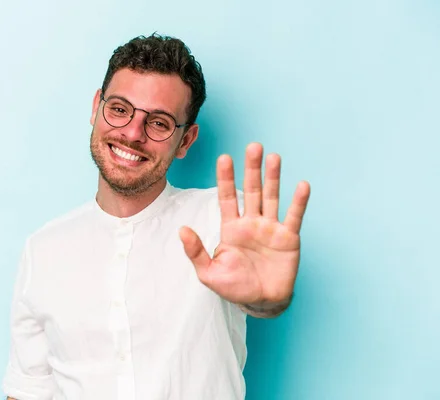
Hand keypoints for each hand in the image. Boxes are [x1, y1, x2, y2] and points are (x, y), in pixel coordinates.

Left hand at [179, 142, 310, 305]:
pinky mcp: (288, 238)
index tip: (224, 158)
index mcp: (231, 228)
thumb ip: (196, 251)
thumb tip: (181, 229)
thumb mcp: (209, 272)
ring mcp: (270, 228)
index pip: (227, 197)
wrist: (261, 302)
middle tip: (253, 146)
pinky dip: (298, 201)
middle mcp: (251, 222)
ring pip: (272, 197)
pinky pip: (294, 216)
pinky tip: (301, 185)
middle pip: (251, 190)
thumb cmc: (234, 288)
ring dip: (273, 177)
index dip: (225, 178)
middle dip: (251, 169)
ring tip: (274, 157)